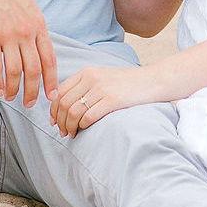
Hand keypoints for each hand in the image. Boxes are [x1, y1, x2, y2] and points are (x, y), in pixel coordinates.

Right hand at [0, 0, 57, 103]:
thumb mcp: (29, 5)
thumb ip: (35, 26)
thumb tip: (40, 45)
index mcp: (38, 25)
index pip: (50, 59)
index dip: (52, 80)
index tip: (52, 95)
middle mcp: (26, 32)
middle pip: (34, 69)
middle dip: (33, 90)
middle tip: (30, 103)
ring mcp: (7, 35)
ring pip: (15, 71)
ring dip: (13, 89)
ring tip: (10, 98)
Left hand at [49, 64, 163, 135]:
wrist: (153, 80)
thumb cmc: (128, 83)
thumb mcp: (103, 77)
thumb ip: (85, 86)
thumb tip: (65, 106)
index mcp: (86, 72)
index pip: (60, 92)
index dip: (53, 110)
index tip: (54, 121)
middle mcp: (91, 78)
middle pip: (63, 103)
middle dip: (60, 121)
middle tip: (62, 132)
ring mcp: (101, 89)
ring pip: (73, 112)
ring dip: (69, 126)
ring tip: (71, 134)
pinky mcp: (112, 100)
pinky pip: (88, 117)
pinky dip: (82, 127)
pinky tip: (83, 131)